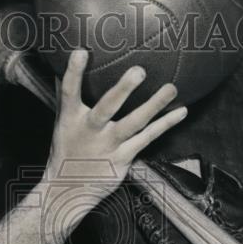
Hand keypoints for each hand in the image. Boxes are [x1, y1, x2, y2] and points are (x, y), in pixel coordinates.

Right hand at [44, 49, 186, 199]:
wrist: (67, 191)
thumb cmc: (66, 150)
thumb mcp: (61, 122)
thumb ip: (65, 94)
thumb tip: (63, 64)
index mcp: (70, 119)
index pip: (69, 92)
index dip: (73, 73)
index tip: (81, 52)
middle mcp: (90, 131)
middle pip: (106, 108)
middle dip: (122, 90)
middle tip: (138, 71)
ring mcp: (108, 146)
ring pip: (133, 124)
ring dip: (154, 105)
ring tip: (171, 87)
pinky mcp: (123, 158)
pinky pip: (147, 138)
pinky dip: (165, 124)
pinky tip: (181, 111)